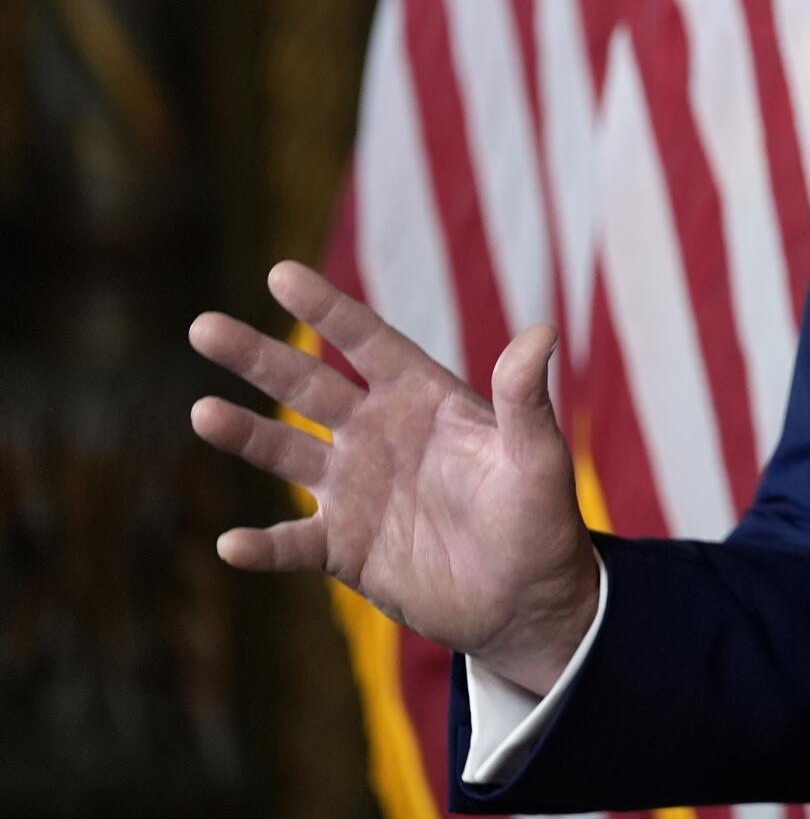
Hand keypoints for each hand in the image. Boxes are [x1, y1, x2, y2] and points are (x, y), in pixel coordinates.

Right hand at [188, 261, 598, 694]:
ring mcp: (355, 490)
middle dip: (257, 357)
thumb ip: (525, 401)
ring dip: (245, 435)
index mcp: (423, 399)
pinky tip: (231, 544)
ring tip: (201, 412)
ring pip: (285, 453)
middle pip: (307, 386)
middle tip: (203, 327)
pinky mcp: (344, 548)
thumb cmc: (541, 520)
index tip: (279, 274)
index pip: (367, 342)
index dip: (326, 310)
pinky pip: (292, 542)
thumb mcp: (538, 459)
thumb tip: (541, 333)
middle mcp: (378, 434)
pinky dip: (262, 545)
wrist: (528, 601)